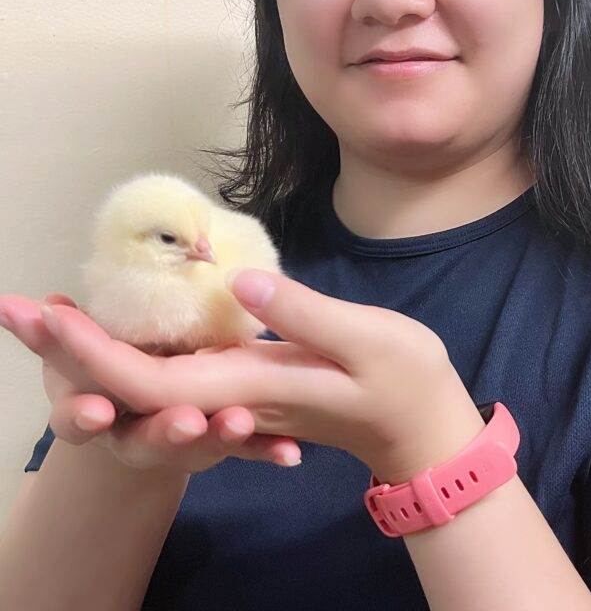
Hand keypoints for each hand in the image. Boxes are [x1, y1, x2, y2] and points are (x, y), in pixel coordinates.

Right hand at [0, 293, 301, 472]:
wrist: (133, 415)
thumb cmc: (103, 369)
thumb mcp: (74, 351)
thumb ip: (58, 335)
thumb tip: (24, 303)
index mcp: (94, 408)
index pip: (79, 417)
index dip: (83, 416)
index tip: (96, 411)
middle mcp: (132, 435)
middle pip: (144, 441)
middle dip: (165, 432)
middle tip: (187, 421)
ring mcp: (176, 443)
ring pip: (196, 447)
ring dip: (219, 438)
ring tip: (241, 422)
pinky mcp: (214, 441)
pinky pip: (243, 451)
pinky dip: (265, 450)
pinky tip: (292, 452)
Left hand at [2, 273, 485, 482]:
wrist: (424, 431)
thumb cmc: (405, 384)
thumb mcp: (366, 342)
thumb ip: (303, 313)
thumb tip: (237, 285)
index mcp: (248, 386)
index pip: (148, 378)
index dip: (88, 349)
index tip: (41, 313)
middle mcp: (229, 397)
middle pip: (129, 381)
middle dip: (68, 347)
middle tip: (14, 306)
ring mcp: (237, 394)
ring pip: (147, 380)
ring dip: (92, 350)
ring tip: (44, 314)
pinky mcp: (248, 383)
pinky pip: (175, 373)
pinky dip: (134, 351)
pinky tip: (115, 327)